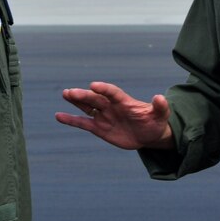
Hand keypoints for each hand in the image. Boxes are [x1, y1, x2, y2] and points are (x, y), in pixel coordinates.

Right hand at [56, 81, 174, 150]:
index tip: (94, 85)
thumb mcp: (161, 115)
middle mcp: (111, 106)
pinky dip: (71, 120)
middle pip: (95, 99)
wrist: (149, 135)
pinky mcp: (99, 128)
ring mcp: (104, 116)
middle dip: (84, 95)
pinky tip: (59, 116)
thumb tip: (160, 97)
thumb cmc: (155, 122)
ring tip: (65, 94)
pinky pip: (83, 123)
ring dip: (76, 101)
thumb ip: (160, 107)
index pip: (112, 92)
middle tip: (70, 92)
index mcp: (124, 101)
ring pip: (87, 107)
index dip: (104, 89)